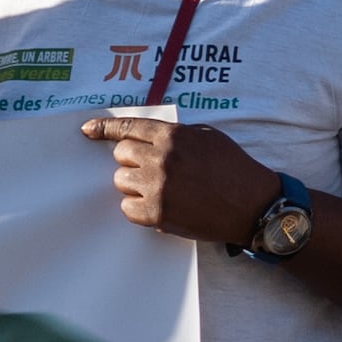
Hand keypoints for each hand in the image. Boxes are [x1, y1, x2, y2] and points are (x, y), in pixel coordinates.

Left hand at [75, 109, 284, 248]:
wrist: (253, 206)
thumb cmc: (234, 169)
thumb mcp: (208, 137)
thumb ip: (175, 134)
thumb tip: (144, 137)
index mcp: (174, 136)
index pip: (129, 128)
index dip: (104, 128)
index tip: (88, 130)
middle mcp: (162, 159)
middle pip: (121, 155)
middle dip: (132, 161)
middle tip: (153, 169)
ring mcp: (158, 187)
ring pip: (120, 181)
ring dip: (134, 184)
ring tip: (161, 189)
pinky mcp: (157, 214)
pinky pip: (127, 208)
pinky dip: (138, 208)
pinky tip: (161, 206)